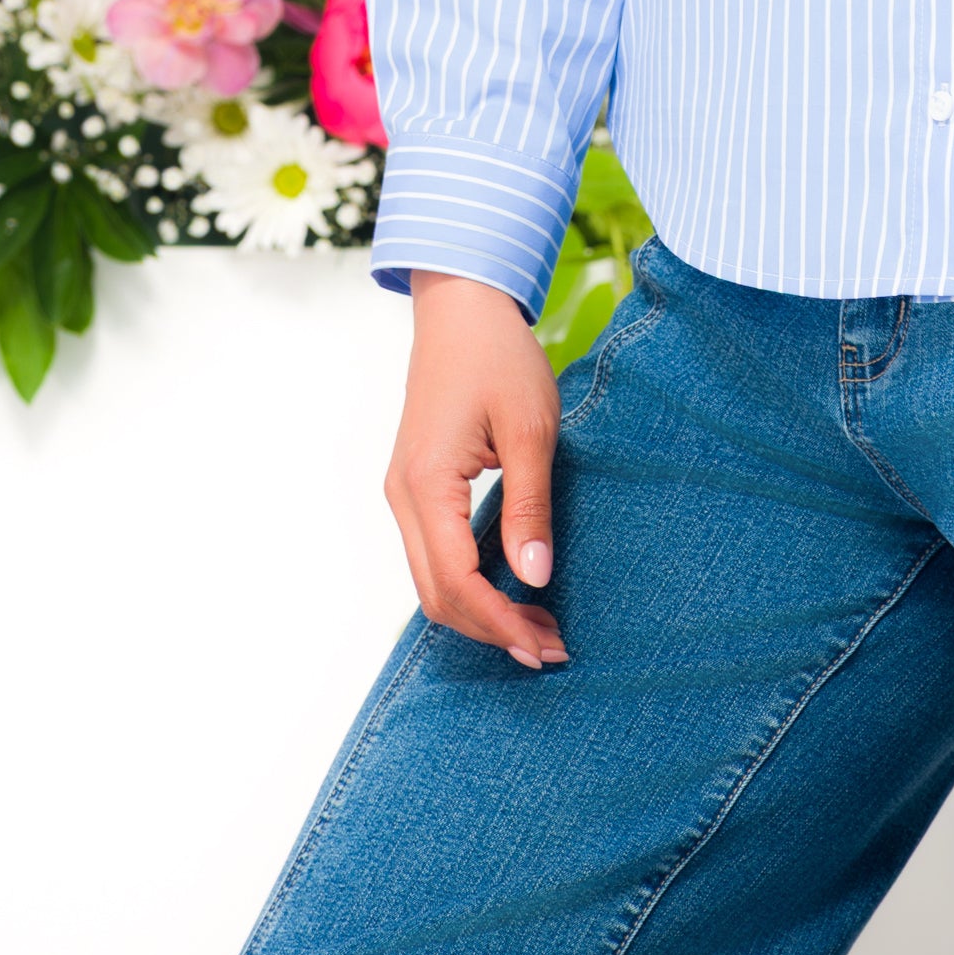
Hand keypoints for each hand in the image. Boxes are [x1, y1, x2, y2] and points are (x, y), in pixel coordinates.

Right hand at [385, 272, 567, 670]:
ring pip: (432, 581)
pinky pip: (435, 555)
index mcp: (426, 486)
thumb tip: (535, 578)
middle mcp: (403, 498)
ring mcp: (404, 494)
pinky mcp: (416, 487)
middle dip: (493, 629)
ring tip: (539, 625)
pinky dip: (471, 582)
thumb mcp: (530, 429)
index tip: (546, 645)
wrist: (460, 308)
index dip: (501, 623)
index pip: (457, 583)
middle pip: (437, 595)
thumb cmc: (498, 358)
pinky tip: (512, 587)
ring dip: (483, 610)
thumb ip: (529, 507)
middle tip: (551, 647)